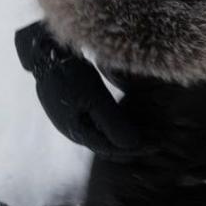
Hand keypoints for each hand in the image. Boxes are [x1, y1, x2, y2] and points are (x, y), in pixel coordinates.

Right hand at [15, 21, 144, 157]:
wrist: (47, 55)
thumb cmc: (71, 75)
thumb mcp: (95, 98)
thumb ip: (112, 122)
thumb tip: (132, 145)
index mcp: (77, 132)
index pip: (111, 149)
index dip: (135, 149)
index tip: (157, 145)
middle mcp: (74, 130)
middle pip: (108, 145)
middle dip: (132, 146)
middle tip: (158, 143)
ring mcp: (73, 120)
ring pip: (104, 136)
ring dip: (125, 137)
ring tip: (149, 135)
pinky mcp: (76, 109)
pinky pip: (99, 124)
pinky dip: (117, 126)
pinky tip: (131, 122)